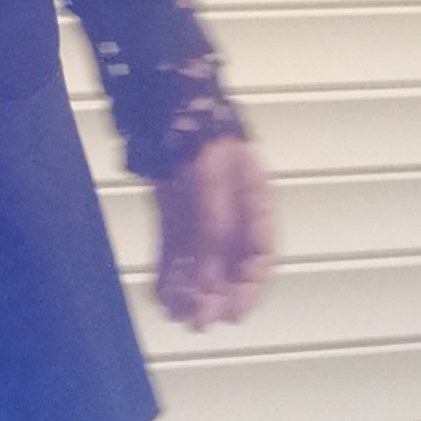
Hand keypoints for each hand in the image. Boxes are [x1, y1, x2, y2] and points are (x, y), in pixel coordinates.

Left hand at [152, 135, 273, 331]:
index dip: (249, 287)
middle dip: (215, 294)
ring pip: (197, 257)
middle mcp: (229, 208)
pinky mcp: (171, 206)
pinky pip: (173, 244)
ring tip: (178, 316)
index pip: (258, 253)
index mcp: (253, 198)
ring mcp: (198, 207)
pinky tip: (162, 295)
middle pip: (226, 262)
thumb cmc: (200, 133)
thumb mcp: (213, 186)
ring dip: (189, 288)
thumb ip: (212, 232)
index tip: (235, 314)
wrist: (166, 97)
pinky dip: (169, 270)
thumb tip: (206, 280)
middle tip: (201, 323)